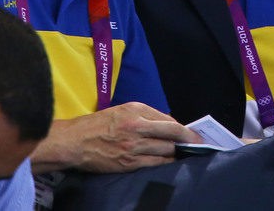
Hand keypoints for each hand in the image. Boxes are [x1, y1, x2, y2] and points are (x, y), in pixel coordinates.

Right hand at [31, 102, 201, 172]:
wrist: (74, 142)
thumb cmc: (98, 124)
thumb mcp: (123, 110)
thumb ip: (147, 115)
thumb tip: (169, 124)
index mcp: (136, 111)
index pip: (168, 120)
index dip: (184, 128)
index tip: (194, 133)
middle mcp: (136, 127)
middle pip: (172, 134)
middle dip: (188, 140)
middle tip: (199, 144)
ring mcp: (133, 147)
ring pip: (165, 150)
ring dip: (176, 152)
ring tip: (184, 153)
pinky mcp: (128, 163)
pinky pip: (154, 163)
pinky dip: (165, 162)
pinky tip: (170, 161)